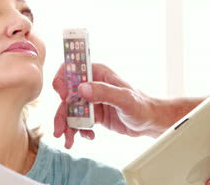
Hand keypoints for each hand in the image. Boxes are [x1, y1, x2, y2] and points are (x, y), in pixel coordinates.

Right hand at [52, 63, 194, 147]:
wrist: (150, 123)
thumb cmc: (141, 106)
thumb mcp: (124, 99)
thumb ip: (104, 92)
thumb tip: (82, 88)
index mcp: (97, 73)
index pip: (70, 69)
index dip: (62, 80)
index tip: (63, 96)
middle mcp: (91, 85)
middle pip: (66, 95)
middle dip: (61, 113)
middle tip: (59, 130)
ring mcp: (90, 100)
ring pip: (69, 111)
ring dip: (67, 126)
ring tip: (68, 140)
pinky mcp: (92, 114)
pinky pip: (78, 121)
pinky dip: (79, 131)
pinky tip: (89, 136)